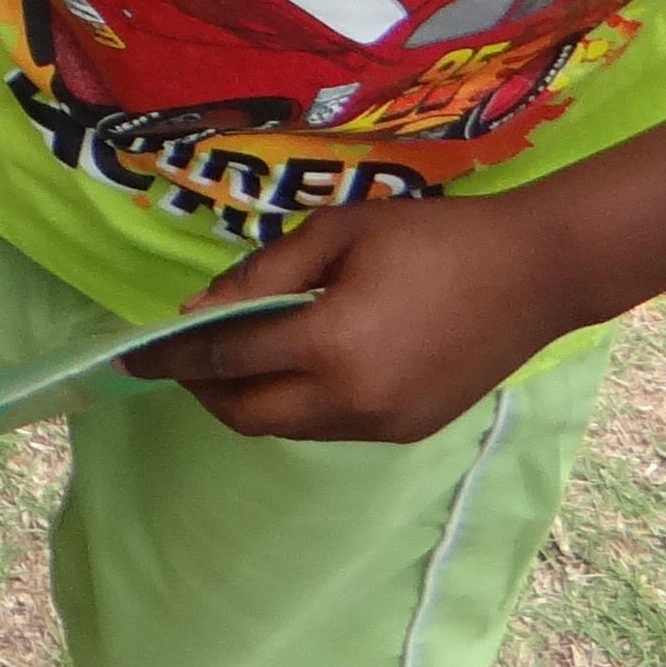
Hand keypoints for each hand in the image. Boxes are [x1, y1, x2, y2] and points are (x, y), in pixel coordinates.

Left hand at [127, 188, 572, 441]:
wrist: (532, 274)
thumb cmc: (433, 235)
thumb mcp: (339, 233)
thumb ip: (266, 274)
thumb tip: (203, 307)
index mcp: (331, 345)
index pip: (228, 356)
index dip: (175, 354)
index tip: (133, 353)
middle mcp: (350, 401)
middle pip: (247, 412)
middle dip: (202, 388)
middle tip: (176, 357)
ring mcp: (380, 426)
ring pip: (285, 428)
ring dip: (246, 398)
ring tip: (227, 356)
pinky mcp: (404, 434)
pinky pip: (325, 428)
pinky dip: (294, 403)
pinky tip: (290, 364)